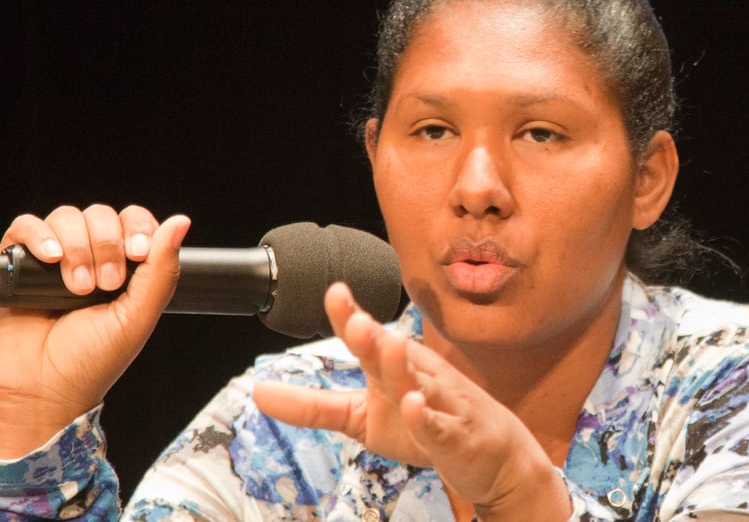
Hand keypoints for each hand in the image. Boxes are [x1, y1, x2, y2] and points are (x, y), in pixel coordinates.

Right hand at [0, 204, 189, 457]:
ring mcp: (53, 259)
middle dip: (107, 245)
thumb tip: (182, 222)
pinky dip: (39, 236)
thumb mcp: (138, 317)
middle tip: (105, 285)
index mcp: (124, 269)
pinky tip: (50, 259)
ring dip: (77, 247)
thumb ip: (161, 270)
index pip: (135, 222)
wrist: (40, 390)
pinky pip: (25, 226)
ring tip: (77, 288)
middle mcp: (90, 258)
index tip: (138, 254)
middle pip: (102, 215)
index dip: (138, 228)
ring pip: (67, 217)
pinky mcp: (16, 263)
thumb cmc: (91, 362)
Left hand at [253, 283, 570, 519]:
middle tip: (355, 319)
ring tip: (386, 343)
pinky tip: (414, 406)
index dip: (352, 317)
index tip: (334, 292)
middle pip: (393, 353)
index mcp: (394, 366)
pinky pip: (440, 425)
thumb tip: (258, 394)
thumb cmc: (422, 425)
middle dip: (374, 335)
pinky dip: (427, 417)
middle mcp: (418, 376)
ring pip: (421, 382)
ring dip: (403, 365)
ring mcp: (441, 404)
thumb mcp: (362, 418)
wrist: (491, 456)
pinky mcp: (456, 436)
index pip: (369, 339)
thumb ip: (313, 406)